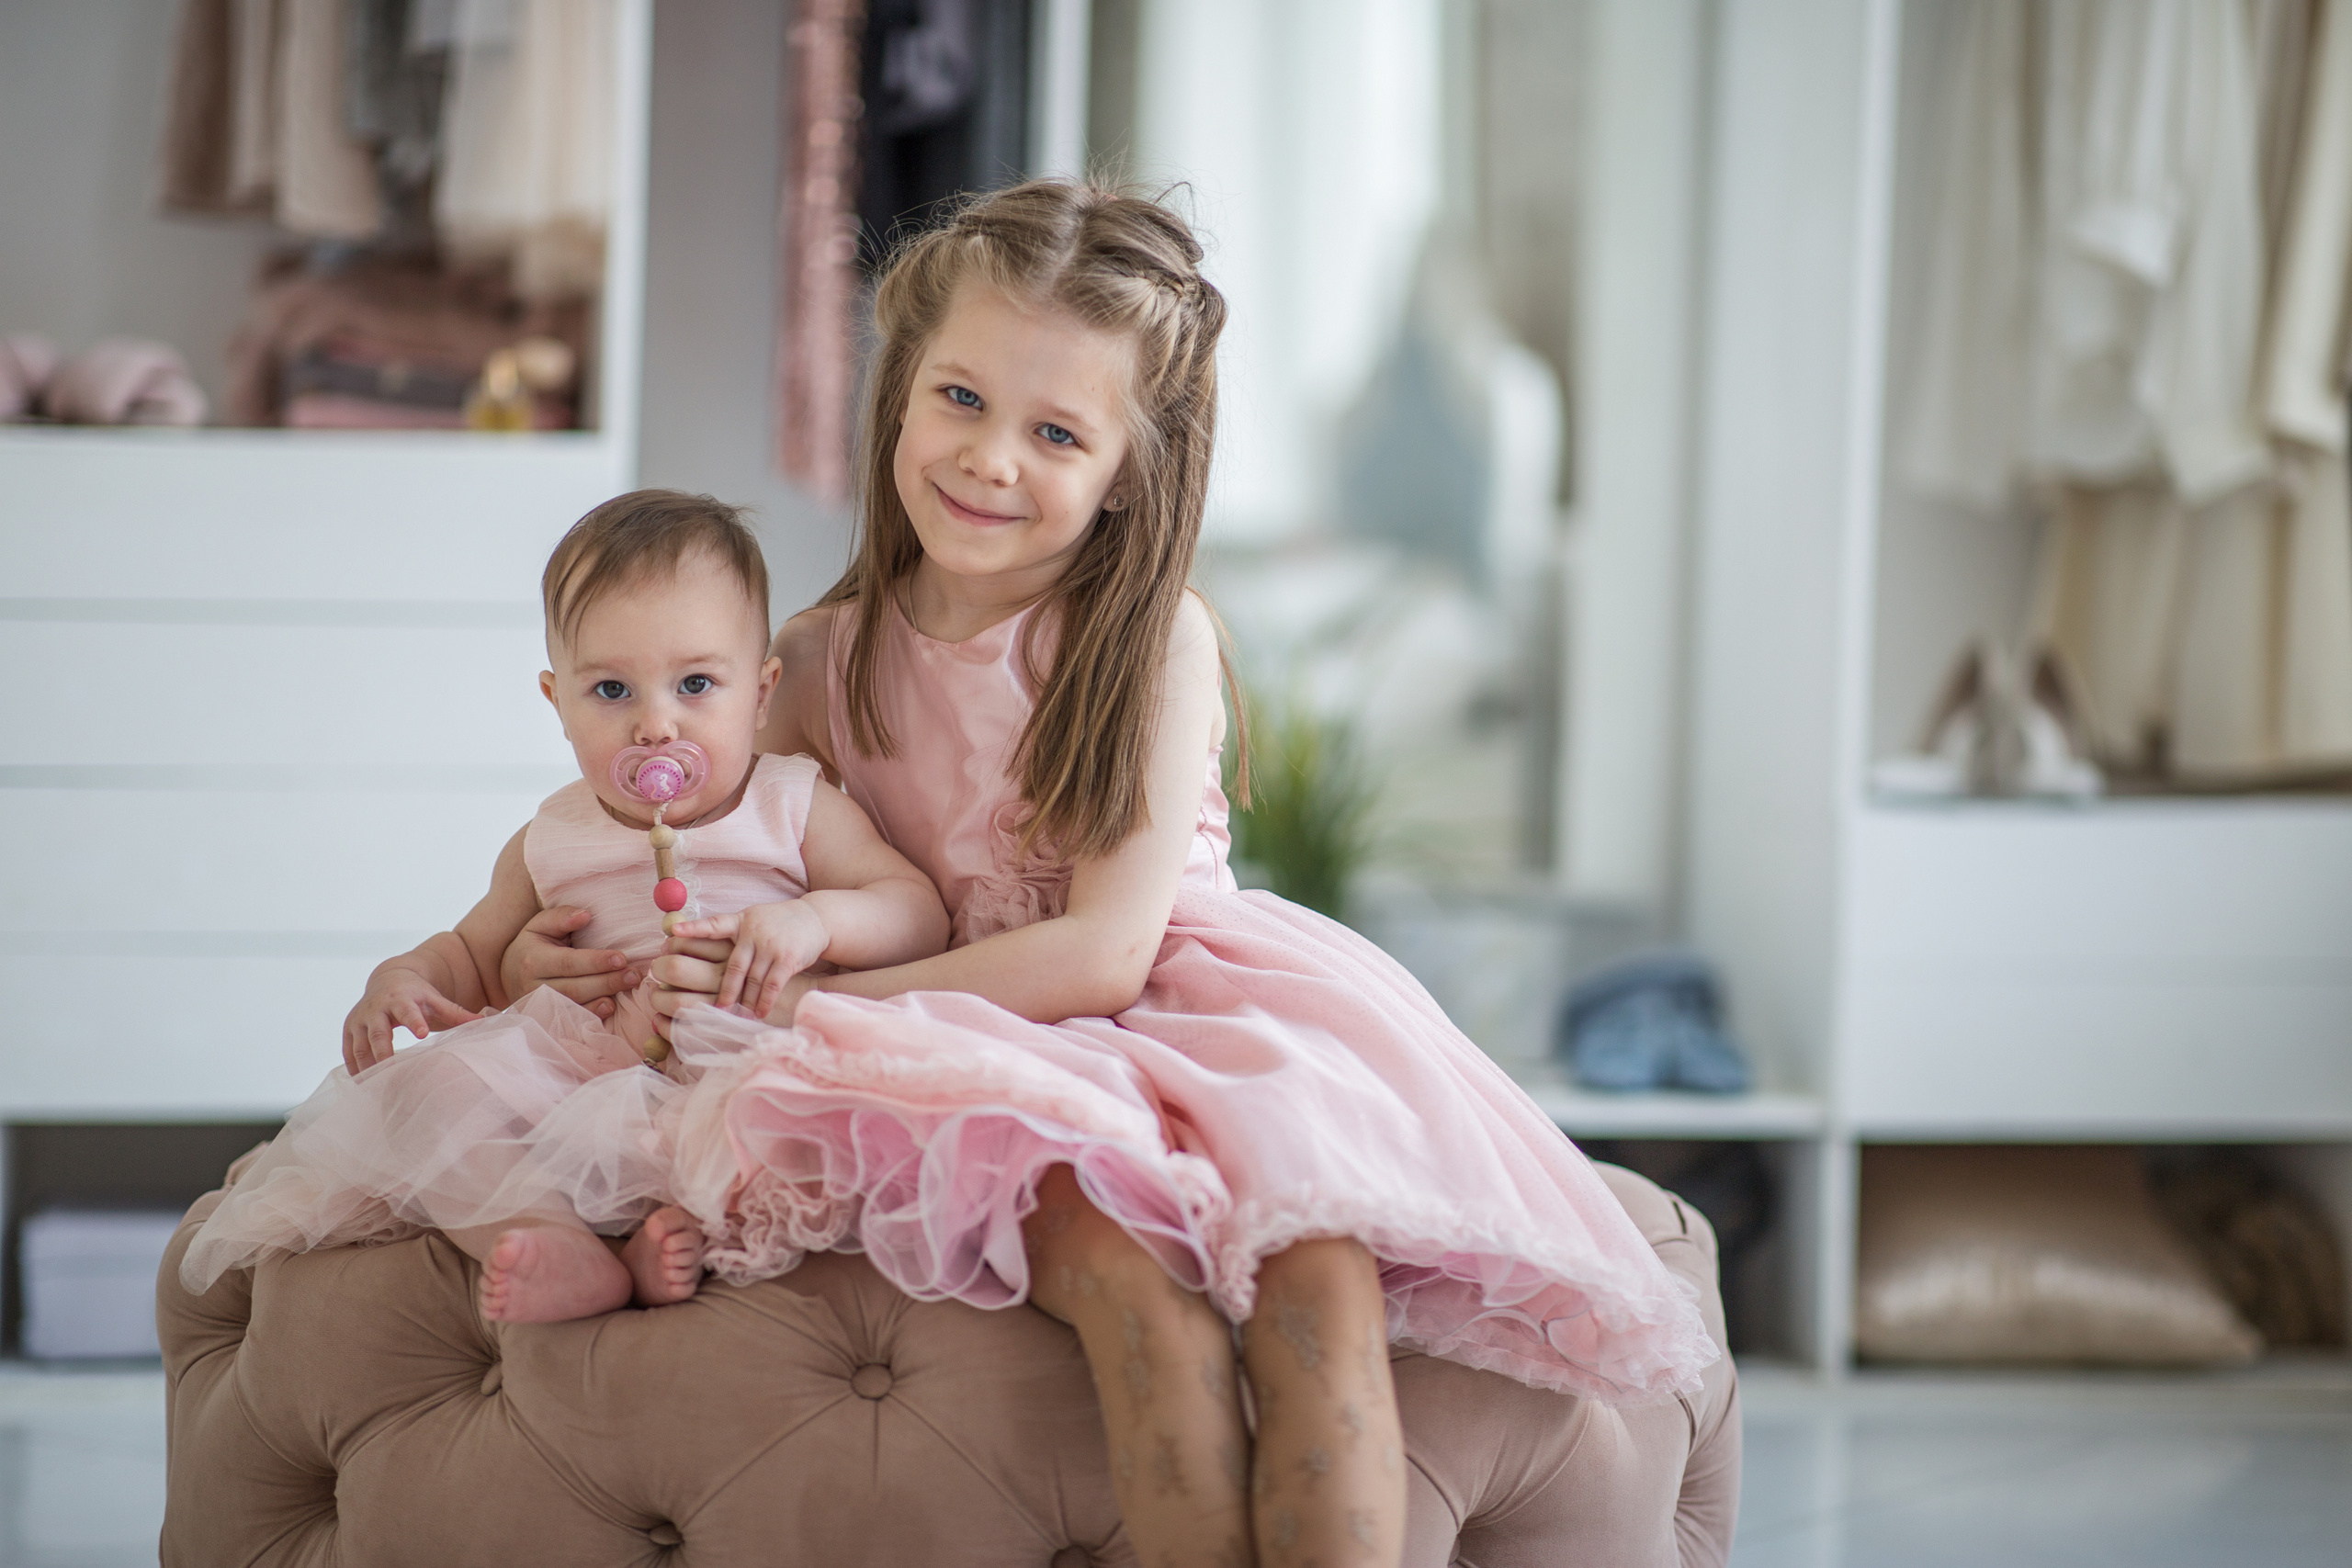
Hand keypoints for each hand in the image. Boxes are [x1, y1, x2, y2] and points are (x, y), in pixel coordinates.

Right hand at [343, 970, 480, 1074]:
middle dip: (384, 1053)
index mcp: (400, 999)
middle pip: (378, 1033)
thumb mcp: (435, 1000)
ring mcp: (359, 1020)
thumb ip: (457, 1013)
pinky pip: (348, 1053)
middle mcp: (376, 1008)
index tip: (422, 1034)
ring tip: (378, 1087)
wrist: (387, 980)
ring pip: (360, 1046)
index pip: (407, 1010)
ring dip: (368, 1067)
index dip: (414, 1021)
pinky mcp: (349, 1030)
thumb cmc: (416, 994)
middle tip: (393, 1073)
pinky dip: (354, 1069)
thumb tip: (485, 1022)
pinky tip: (363, 1085)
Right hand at [504, 904, 635, 1020]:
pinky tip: (611, 1007)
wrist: (508, 976)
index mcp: (532, 960)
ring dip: (604, 999)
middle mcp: (533, 987)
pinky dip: (593, 1015)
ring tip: (628, 987)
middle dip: (607, 982)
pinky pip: (572, 1021)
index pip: (568, 963)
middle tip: (634, 975)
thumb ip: (561, 917)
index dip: (596, 962)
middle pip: (575, 988)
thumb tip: (585, 915)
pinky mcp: (546, 1020)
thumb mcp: (539, 925)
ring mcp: (539, 1007)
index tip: (621, 958)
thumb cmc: (532, 946)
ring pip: (575, 1007)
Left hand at [670, 902, 830, 1020]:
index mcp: (741, 922)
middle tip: (707, 1008)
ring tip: (735, 1016)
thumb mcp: (750, 920)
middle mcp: (754, 933)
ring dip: (744, 1002)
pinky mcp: (788, 958)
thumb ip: (728, 934)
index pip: (714, 924)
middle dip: (724, 991)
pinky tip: (759, 1013)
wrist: (814, 918)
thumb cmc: (775, 923)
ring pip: (752, 981)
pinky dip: (764, 1002)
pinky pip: (772, 985)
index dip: (694, 928)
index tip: (674, 932)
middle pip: (733, 967)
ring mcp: (772, 946)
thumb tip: (689, 947)